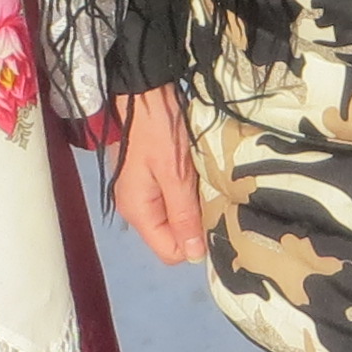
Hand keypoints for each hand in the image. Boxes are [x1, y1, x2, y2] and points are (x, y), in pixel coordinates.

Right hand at [112, 86, 202, 266]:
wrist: (144, 94)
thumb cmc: (159, 132)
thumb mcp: (175, 175)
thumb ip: (184, 216)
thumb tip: (194, 257)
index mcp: (138, 212)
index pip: (170, 252)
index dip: (194, 244)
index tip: (215, 222)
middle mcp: (136, 209)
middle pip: (171, 237)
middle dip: (195, 225)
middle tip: (215, 202)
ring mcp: (141, 195)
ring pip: (174, 218)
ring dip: (192, 208)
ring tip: (208, 189)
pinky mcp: (149, 181)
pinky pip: (171, 201)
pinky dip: (186, 195)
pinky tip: (198, 180)